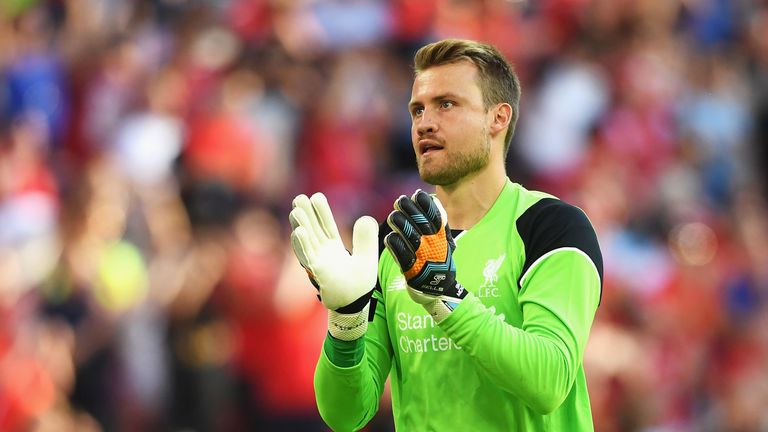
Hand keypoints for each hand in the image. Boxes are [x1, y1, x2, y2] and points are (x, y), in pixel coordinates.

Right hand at [289, 193, 377, 339]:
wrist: (354, 306)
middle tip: (299, 198)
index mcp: (334, 248)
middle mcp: (323, 253)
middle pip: (313, 230)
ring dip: (301, 226)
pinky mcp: (317, 273)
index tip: (316, 196)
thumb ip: (366, 240)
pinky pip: (308, 257)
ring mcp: (319, 263)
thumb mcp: (367, 258)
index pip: (327, 226)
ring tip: (296, 211)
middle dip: (306, 215)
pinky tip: (298, 232)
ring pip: (307, 242)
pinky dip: (302, 245)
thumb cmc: (358, 284)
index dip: (321, 212)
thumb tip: (366, 217)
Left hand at [384, 190, 466, 304]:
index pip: (436, 217)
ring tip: (393, 216)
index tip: (416, 195)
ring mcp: (423, 258)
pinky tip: (389, 236)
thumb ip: (440, 223)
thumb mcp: (445, 242)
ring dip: (400, 223)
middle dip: (410, 209)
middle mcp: (434, 246)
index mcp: (442, 238)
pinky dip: (395, 243)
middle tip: (400, 201)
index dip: (426, 205)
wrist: (439, 290)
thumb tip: (433, 201)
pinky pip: (401, 254)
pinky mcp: (412, 270)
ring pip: (410, 236)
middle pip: (421, 223)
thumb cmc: (439, 261)